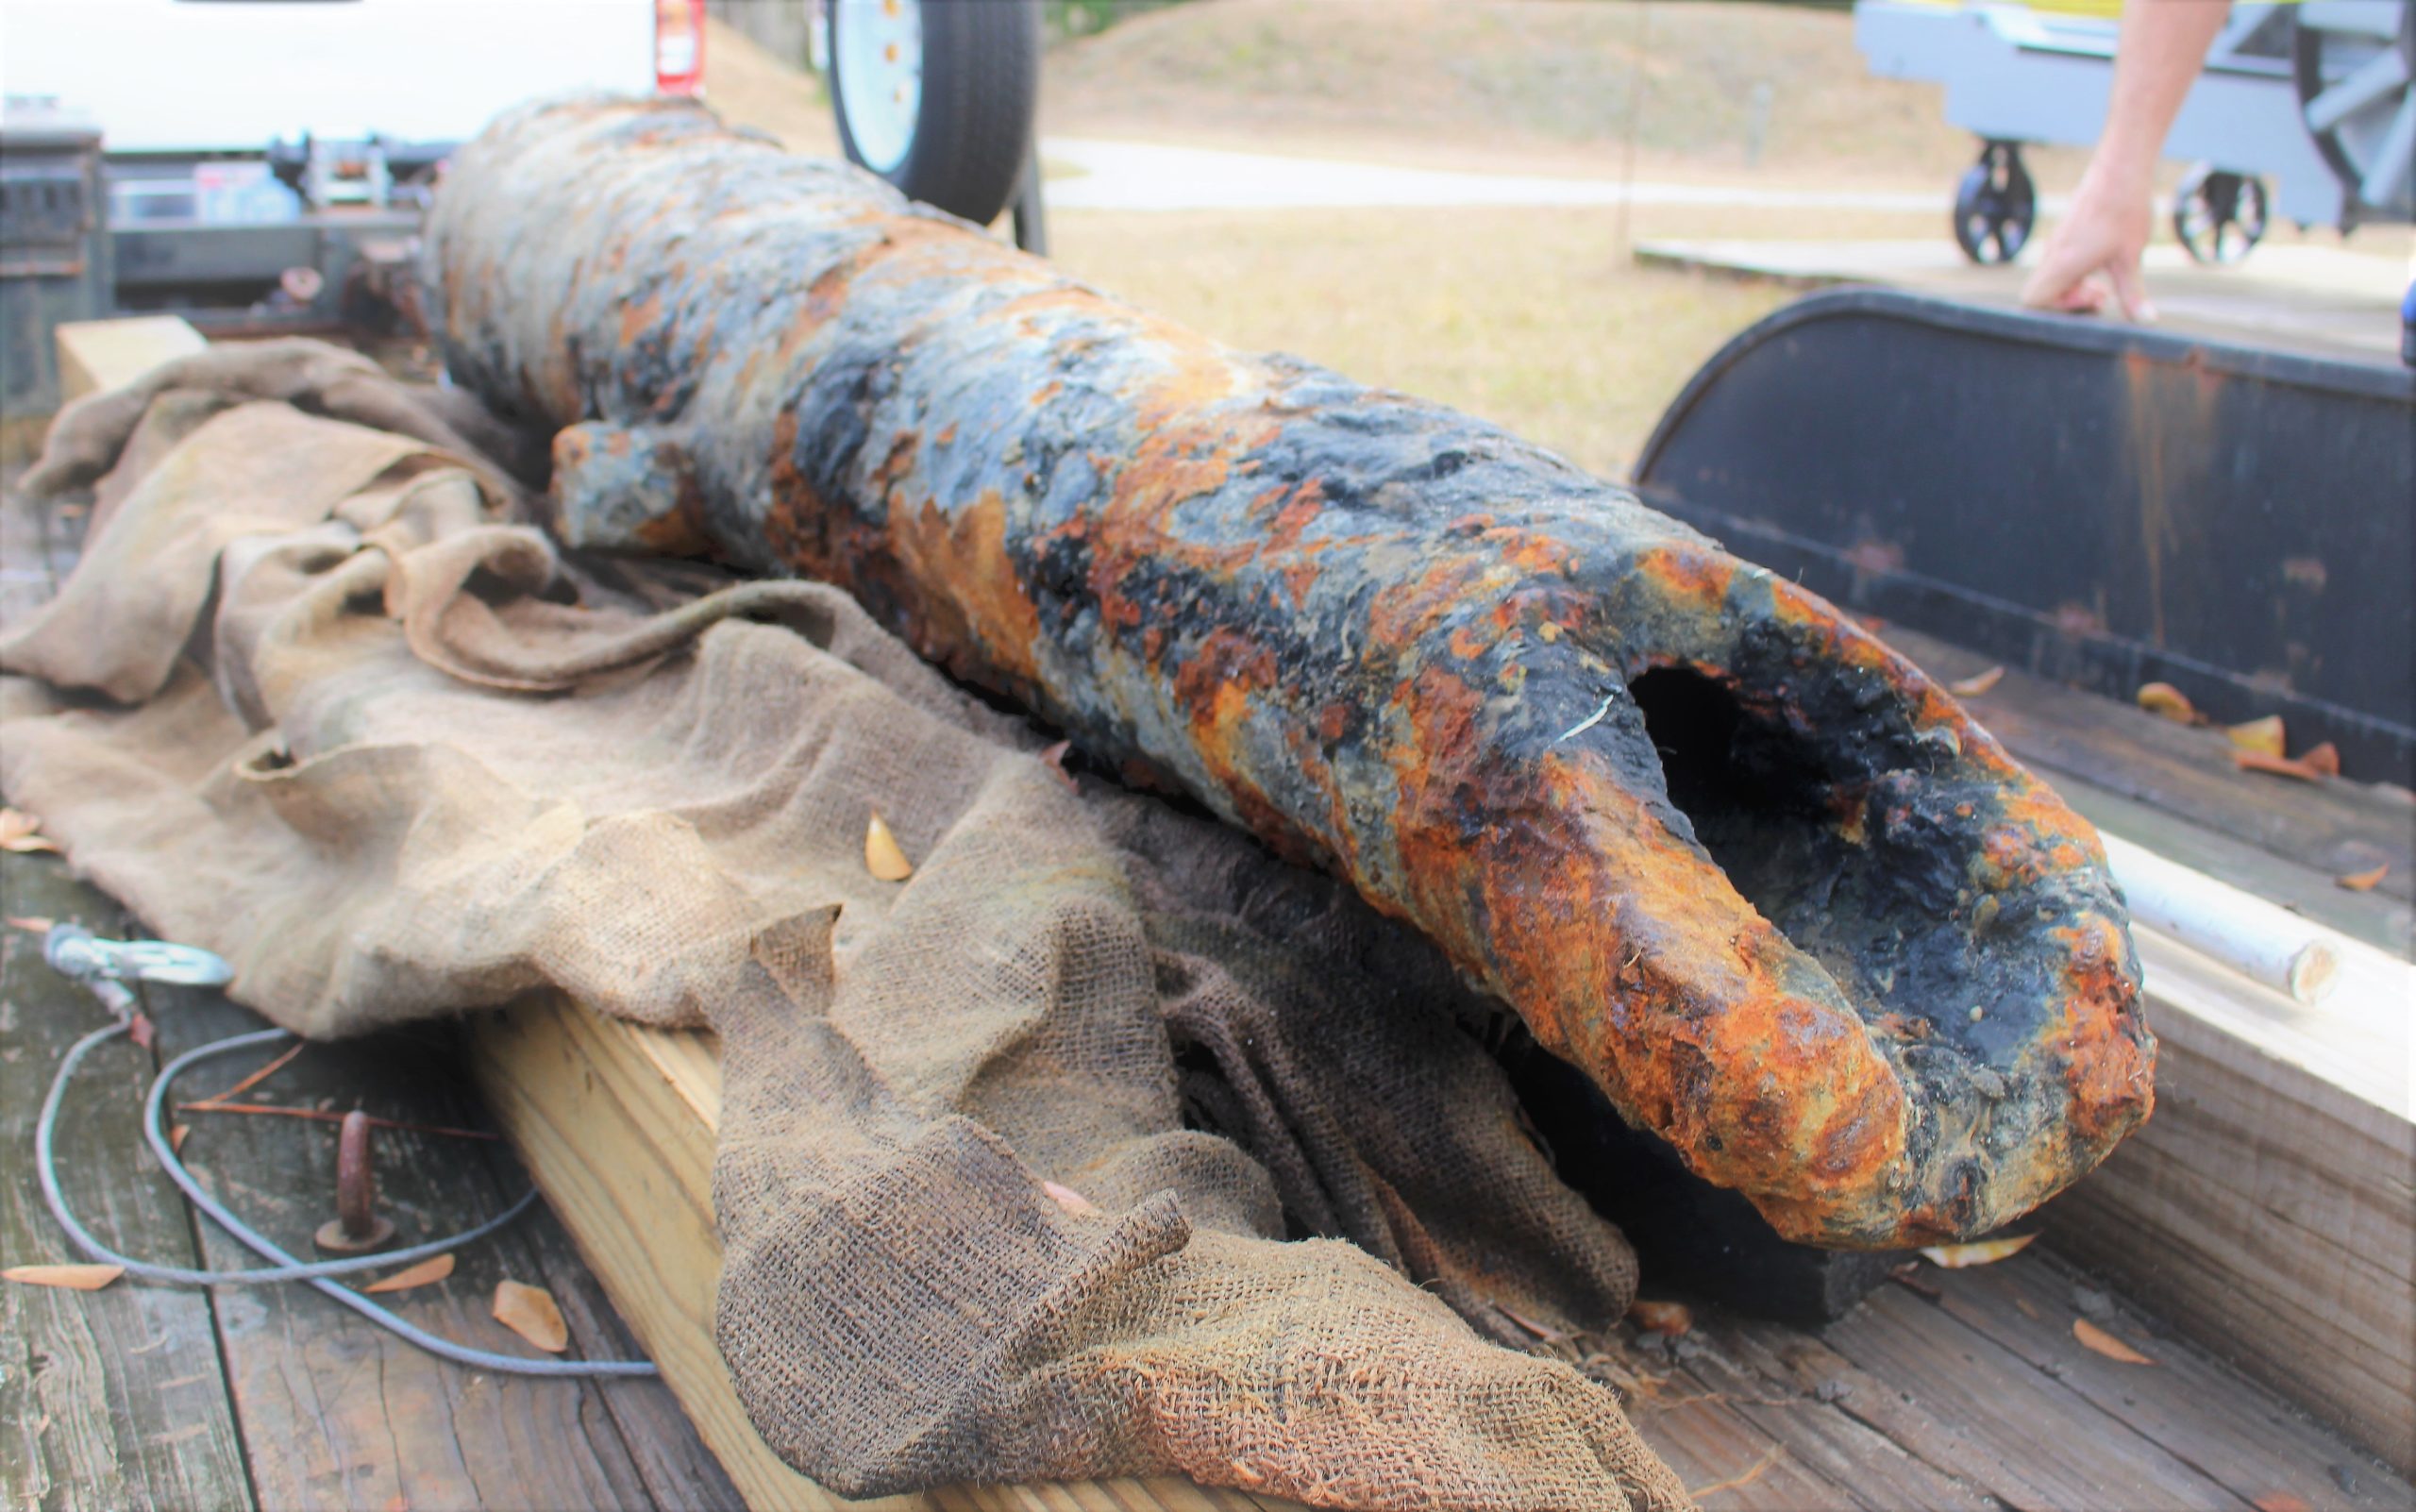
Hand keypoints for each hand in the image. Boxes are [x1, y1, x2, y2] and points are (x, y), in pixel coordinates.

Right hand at [2021, 168, 2156, 320]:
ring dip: (2073, 286)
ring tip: (2105, 282)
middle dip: (2068, 301)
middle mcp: (2053, 254)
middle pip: (2040, 292)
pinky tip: (2103, 262)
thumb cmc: (2125, 211)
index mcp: (2063, 263)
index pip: (2033, 300)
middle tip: (2102, 294)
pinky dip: (2075, 271)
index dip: (2059, 309)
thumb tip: (2146, 322)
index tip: (2093, 297)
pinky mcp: (2066, 232)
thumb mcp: (2131, 258)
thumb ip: (2133, 294)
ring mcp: (2057, 242)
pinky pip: (2058, 262)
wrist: (2120, 169)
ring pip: (2050, 277)